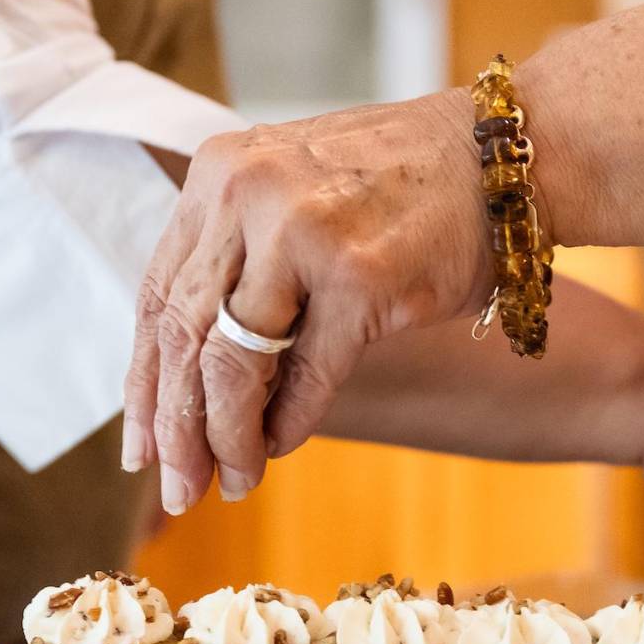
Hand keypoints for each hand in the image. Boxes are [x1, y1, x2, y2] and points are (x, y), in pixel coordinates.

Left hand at [123, 90, 490, 513]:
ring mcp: (303, 233)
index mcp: (219, 173)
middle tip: (179, 487)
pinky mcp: (361, 276)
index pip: (156, 295)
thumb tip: (188, 380)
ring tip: (234, 482)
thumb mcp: (294, 195)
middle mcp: (247, 195)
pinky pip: (308, 374)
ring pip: (235, 363)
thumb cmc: (403, 187)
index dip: (144, 381)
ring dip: (229, 438)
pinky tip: (281, 448)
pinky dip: (292, 423)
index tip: (139, 446)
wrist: (503, 156)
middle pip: (184, 336)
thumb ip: (239, 262)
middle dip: (177, 428)